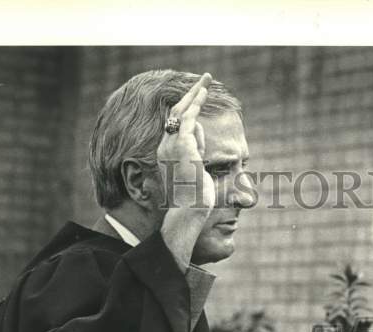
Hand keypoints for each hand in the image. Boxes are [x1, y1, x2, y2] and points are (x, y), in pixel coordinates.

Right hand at [158, 73, 215, 269]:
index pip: (177, 125)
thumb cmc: (194, 198)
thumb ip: (196, 148)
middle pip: (177, 112)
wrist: (189, 211)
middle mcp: (166, 145)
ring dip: (196, 93)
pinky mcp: (182, 145)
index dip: (188, 108)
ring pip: (182, 110)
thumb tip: (199, 128)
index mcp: (168, 153)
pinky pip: (189, 116)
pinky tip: (205, 91)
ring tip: (207, 79)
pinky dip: (196, 101)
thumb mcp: (196, 168)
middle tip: (205, 80)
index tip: (198, 97)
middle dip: (192, 94)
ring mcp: (172, 144)